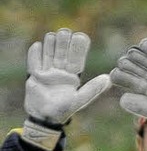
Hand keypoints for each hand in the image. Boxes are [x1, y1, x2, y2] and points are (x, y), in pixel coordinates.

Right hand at [22, 28, 111, 150]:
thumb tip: (109, 78)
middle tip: (65, 32)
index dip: (78, 47)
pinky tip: (37, 45)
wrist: (44, 118)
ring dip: (51, 44)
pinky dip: (34, 54)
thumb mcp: (79, 100)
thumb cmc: (63, 111)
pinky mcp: (35, 76)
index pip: (76, 58)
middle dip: (63, 42)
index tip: (81, 36)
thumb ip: (92, 89)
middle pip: (62, 52)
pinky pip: (34, 62)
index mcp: (73, 76)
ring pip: (49, 54)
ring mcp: (47, 73)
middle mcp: (61, 72)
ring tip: (53, 35)